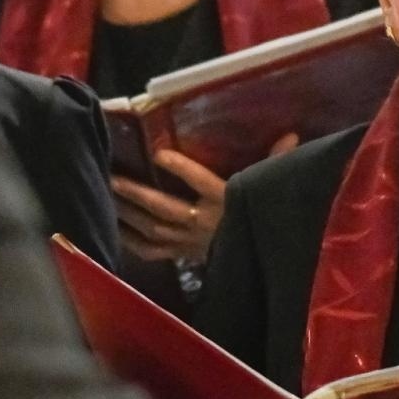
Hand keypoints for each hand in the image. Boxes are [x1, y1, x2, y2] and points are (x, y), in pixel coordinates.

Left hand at [110, 134, 296, 262]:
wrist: (257, 262)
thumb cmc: (257, 217)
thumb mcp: (267, 189)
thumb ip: (276, 162)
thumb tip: (292, 136)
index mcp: (223, 201)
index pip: (201, 182)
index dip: (180, 169)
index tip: (159, 154)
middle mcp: (201, 222)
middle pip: (164, 208)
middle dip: (137, 193)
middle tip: (111, 177)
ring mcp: (187, 241)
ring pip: (151, 227)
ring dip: (127, 212)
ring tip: (106, 193)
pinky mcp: (180, 254)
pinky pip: (151, 249)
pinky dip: (130, 240)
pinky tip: (112, 226)